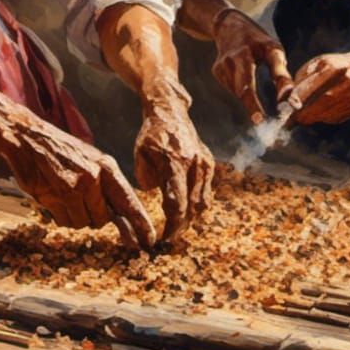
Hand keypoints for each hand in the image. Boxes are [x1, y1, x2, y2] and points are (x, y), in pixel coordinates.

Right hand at [0, 110, 156, 248]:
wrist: (28, 136)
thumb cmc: (60, 151)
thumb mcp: (89, 162)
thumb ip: (105, 187)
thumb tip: (121, 219)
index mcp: (107, 167)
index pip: (129, 201)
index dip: (140, 224)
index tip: (150, 242)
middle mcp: (96, 177)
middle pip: (104, 219)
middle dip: (93, 217)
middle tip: (78, 201)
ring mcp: (77, 186)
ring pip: (83, 223)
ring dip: (73, 216)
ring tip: (62, 192)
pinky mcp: (58, 195)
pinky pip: (65, 222)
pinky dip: (59, 215)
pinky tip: (51, 195)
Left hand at [134, 78, 214, 240]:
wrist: (170, 111)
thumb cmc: (151, 134)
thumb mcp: (140, 154)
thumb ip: (146, 178)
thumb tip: (153, 196)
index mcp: (175, 163)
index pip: (177, 204)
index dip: (171, 226)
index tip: (163, 239)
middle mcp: (195, 164)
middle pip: (192, 207)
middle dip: (181, 226)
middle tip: (169, 236)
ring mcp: (205, 163)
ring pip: (203, 202)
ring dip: (191, 217)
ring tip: (176, 224)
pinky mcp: (209, 163)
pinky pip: (206, 191)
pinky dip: (197, 203)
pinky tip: (185, 207)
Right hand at [211, 9, 292, 123]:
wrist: (227, 26)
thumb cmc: (257, 42)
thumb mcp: (273, 50)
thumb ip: (282, 75)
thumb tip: (293, 104)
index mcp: (262, 46)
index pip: (275, 64)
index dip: (282, 83)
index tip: (287, 101)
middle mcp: (240, 53)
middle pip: (245, 84)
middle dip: (252, 104)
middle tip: (259, 120)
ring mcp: (225, 62)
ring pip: (239, 91)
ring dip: (248, 98)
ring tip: (251, 87)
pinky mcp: (216, 70)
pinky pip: (231, 89)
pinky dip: (239, 91)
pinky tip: (238, 78)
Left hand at [289, 49, 349, 125]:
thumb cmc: (335, 66)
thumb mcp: (318, 64)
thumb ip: (302, 79)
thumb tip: (286, 98)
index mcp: (335, 66)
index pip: (314, 84)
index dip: (300, 97)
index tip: (289, 105)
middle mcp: (348, 80)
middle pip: (324, 101)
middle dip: (306, 112)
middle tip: (292, 120)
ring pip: (330, 112)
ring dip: (314, 117)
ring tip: (302, 118)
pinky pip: (337, 117)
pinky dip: (325, 117)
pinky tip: (321, 113)